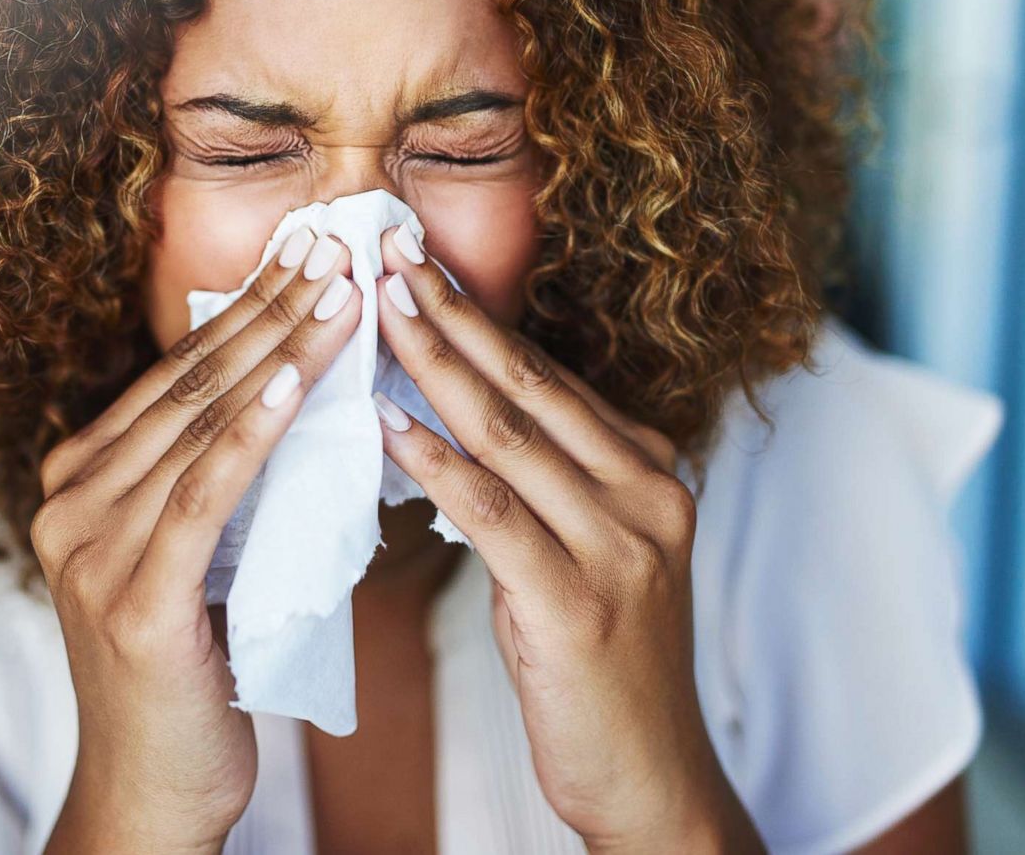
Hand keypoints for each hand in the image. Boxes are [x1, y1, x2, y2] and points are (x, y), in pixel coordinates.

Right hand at [35, 228, 362, 853]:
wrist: (154, 789)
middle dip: (267, 310)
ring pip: (197, 426)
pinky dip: (253, 432)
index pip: (173, 378)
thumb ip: (209, 481)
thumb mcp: (192, 558)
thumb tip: (286, 392)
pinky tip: (298, 381)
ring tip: (339, 294)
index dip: (243, 311)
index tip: (307, 256)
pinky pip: (203, 494)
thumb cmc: (186, 673)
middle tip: (333, 247)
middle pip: (185, 386)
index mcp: (78, 486)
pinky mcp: (132, 600)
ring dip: (277, 351)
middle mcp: (69, 505)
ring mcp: (91, 550)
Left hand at [371, 226, 763, 853]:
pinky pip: (492, 511)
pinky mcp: (578, 601)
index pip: (550, 376)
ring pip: (509, 432)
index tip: (418, 263)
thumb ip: (537, 483)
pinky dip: (435, 460)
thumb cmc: (597, 663)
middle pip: (530, 384)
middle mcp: (646, 494)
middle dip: (453, 312)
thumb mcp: (580, 553)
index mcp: (648, 472)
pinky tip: (385, 422)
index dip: (479, 316)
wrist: (648, 776)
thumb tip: (448, 414)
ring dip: (435, 363)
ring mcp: (621, 545)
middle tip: (388, 248)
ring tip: (376, 307)